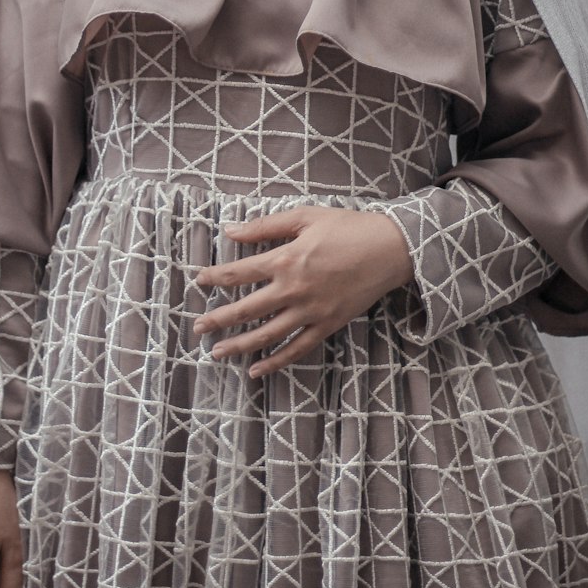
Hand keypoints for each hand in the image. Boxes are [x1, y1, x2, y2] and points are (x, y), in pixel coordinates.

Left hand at [192, 205, 414, 377]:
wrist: (390, 249)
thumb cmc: (347, 227)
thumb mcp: (305, 217)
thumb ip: (265, 226)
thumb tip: (231, 230)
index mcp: (286, 259)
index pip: (239, 273)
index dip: (215, 277)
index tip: (199, 281)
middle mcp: (294, 289)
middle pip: (247, 309)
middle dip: (218, 319)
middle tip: (197, 327)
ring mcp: (311, 311)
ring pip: (267, 335)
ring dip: (240, 346)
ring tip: (217, 353)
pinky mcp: (327, 325)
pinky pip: (297, 349)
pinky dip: (276, 362)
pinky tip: (258, 370)